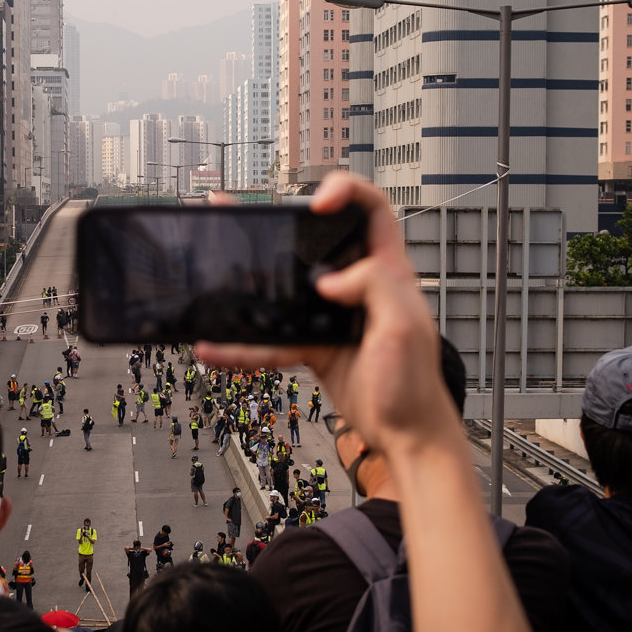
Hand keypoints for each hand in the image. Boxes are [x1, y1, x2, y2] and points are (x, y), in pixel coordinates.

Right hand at [196, 173, 462, 464]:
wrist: (407, 438)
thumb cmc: (416, 386)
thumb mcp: (404, 327)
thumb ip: (374, 286)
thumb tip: (329, 279)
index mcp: (388, 272)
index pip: (372, 210)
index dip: (346, 193)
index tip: (316, 204)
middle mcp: (358, 287)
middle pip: (315, 242)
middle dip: (280, 225)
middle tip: (244, 214)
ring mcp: (333, 316)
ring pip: (284, 289)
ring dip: (249, 280)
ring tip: (216, 263)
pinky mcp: (315, 346)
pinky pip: (272, 340)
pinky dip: (243, 346)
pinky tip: (217, 347)